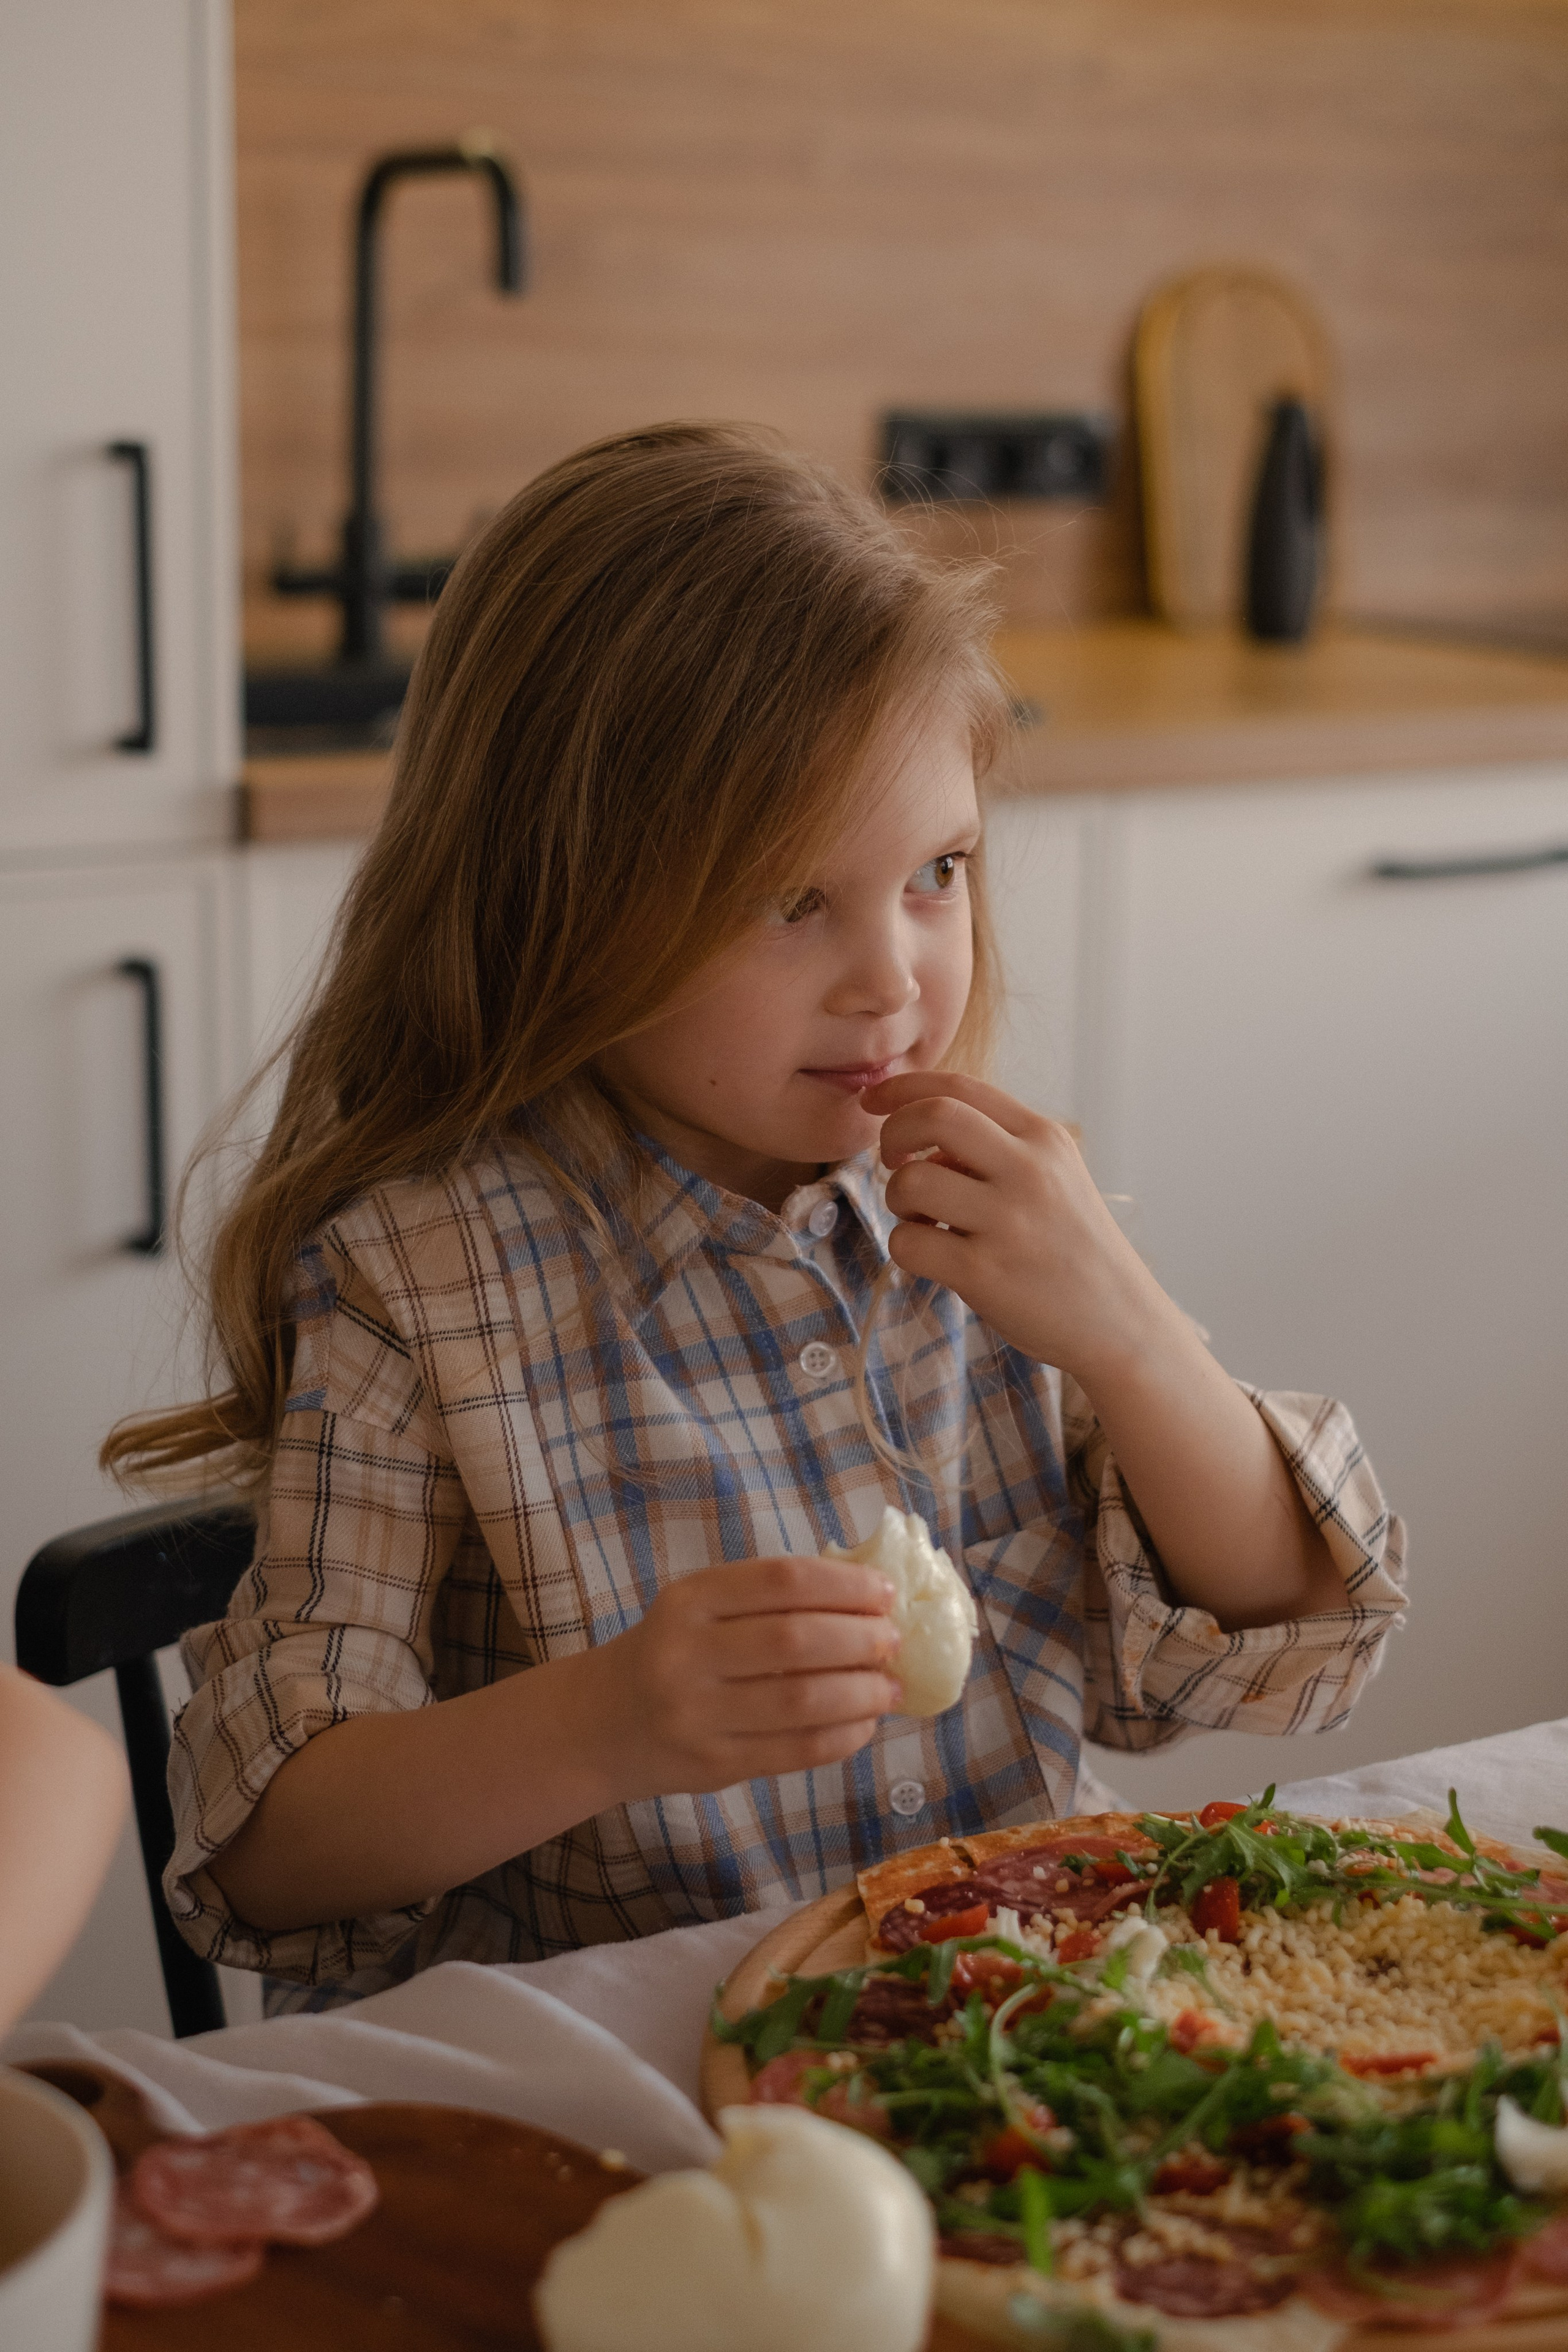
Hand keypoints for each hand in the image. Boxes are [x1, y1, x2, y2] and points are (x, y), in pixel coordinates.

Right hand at [592, 1557, 901, 1797]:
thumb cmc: (673, 1652)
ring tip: (890, 1687)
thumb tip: (869, 1600)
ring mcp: (698, 1715)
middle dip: (861, 1639)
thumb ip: (769, 1599)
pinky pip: (795, 1751)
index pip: (782, 1581)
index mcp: (690, 1600)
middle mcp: (687, 1654)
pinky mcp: (714, 1765)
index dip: (845, 1585)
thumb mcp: (701, 1607)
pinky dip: (843, 1737)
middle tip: (893, 1641)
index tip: (886, 1592)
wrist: (602, 1723)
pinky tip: (864, 1723)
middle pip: (796, 1641)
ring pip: (802, 1702)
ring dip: (862, 1693)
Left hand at [865, 1070, 1173, 1383]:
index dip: (903, 1088)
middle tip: (895, 1162)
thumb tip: (920, 1131)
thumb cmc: (1072, 1245)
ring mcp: (1008, 1222)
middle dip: (893, 1132)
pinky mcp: (985, 1273)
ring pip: (911, 1182)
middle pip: (933, 1117)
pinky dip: (906, 1247)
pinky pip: (909, 1243)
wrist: (1119, 1320)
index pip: (960, 1087)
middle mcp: (1029, 1171)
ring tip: (923, 1219)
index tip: (874, 1101)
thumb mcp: (1055, 1175)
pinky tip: (933, 1256)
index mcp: (1044, 1138)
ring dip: (897, 1199)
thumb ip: (998, 1145)